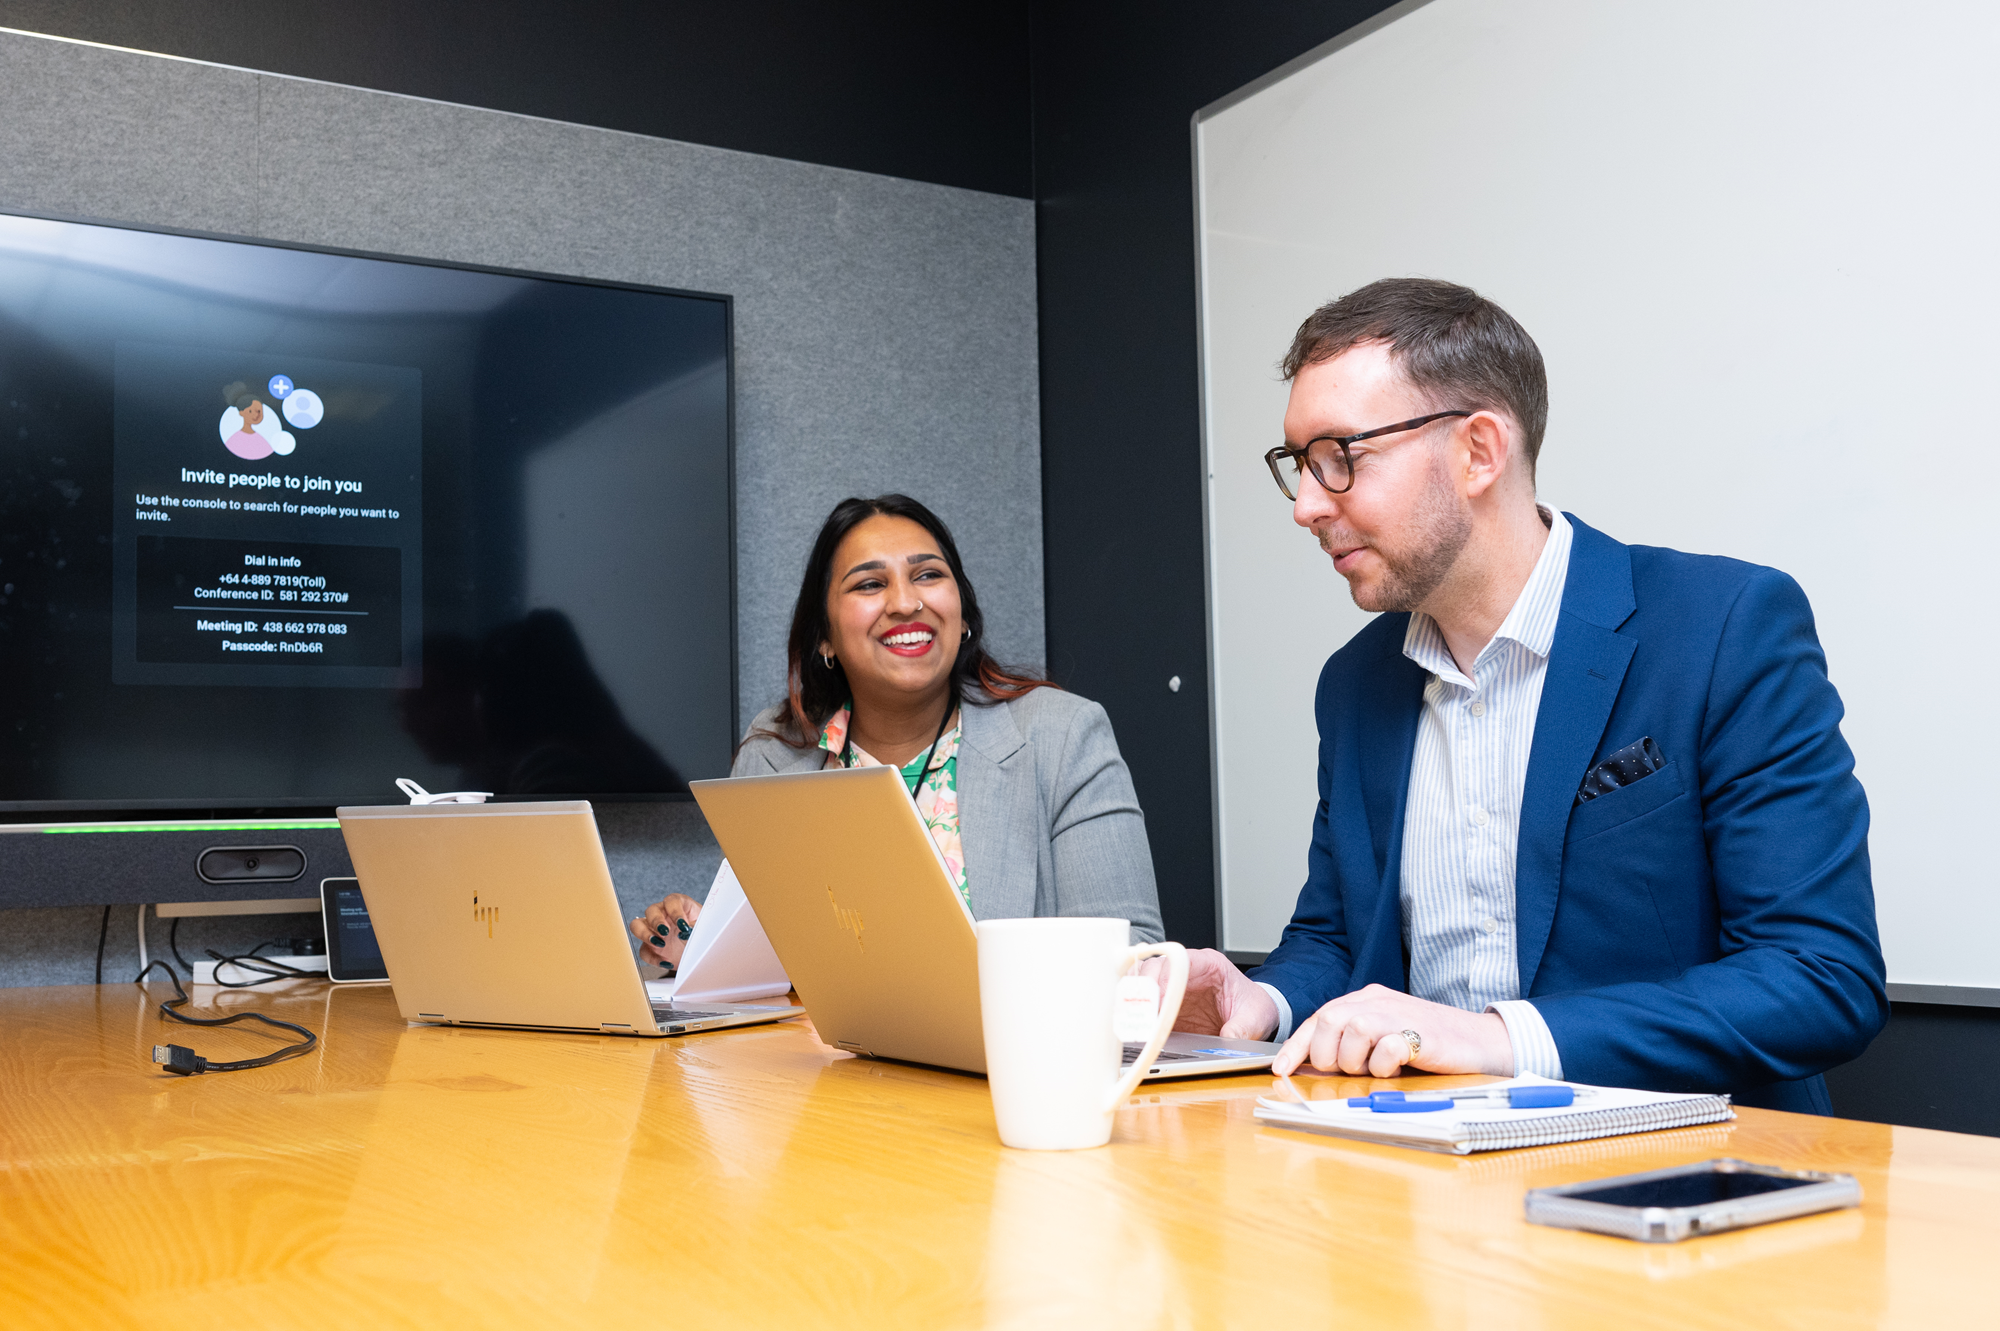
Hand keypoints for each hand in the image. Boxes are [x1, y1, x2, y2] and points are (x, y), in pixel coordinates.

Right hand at [629, 893, 701, 967]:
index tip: (683, 925)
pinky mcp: (650, 947)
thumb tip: (688, 931)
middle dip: (656, 921)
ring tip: (659, 944)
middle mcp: (663, 915)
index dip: (675, 911)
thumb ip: (696, 927)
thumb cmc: (702, 933)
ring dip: (645, 934)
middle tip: (666, 932)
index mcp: (678, 905)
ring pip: (637, 925)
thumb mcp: (704, 928)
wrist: (699, 952)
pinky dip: (653, 957)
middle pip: (651, 910)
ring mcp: (654, 930)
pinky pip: (643, 950)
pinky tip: (665, 961)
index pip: (671, 901)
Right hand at [1141, 948, 1278, 1040]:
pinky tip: (1136, 1028)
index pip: (1180, 960)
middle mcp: (1187, 971)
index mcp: (1210, 964)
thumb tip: (1229, 1041)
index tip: (1159, 1000)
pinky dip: (1136, 1013)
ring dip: (1136, 1002)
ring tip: (1136, 1024)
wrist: (1253, 1013)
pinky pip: (1143, 1002)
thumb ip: (1243, 1028)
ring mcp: (1173, 986)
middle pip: (1154, 968)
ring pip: (1142, 982)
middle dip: (1144, 991)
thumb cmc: (1253, 1007)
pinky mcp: (1165, 1004)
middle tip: (1142, 1017)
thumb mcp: (1255, 1018)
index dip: (1165, 978)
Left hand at [1272, 984, 1514, 1077]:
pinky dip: (1385, 1064)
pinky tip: (1398, 1066)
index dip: (1296, 1046)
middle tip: (1349, 1070)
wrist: (1482, 1042)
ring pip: (1353, 1030)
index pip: (1319, 1018)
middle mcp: (1378, 1002)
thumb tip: (1316, 1064)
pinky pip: (1387, 1047)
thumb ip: (1354, 1043)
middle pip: (1328, 1020)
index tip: (1281, 1069)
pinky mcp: (1421, 1034)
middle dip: (1328, 1054)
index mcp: (1366, 1000)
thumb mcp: (1384, 1037)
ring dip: (1357, 1060)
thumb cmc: (1431, 1043)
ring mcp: (1400, 1015)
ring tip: (1377, 1068)